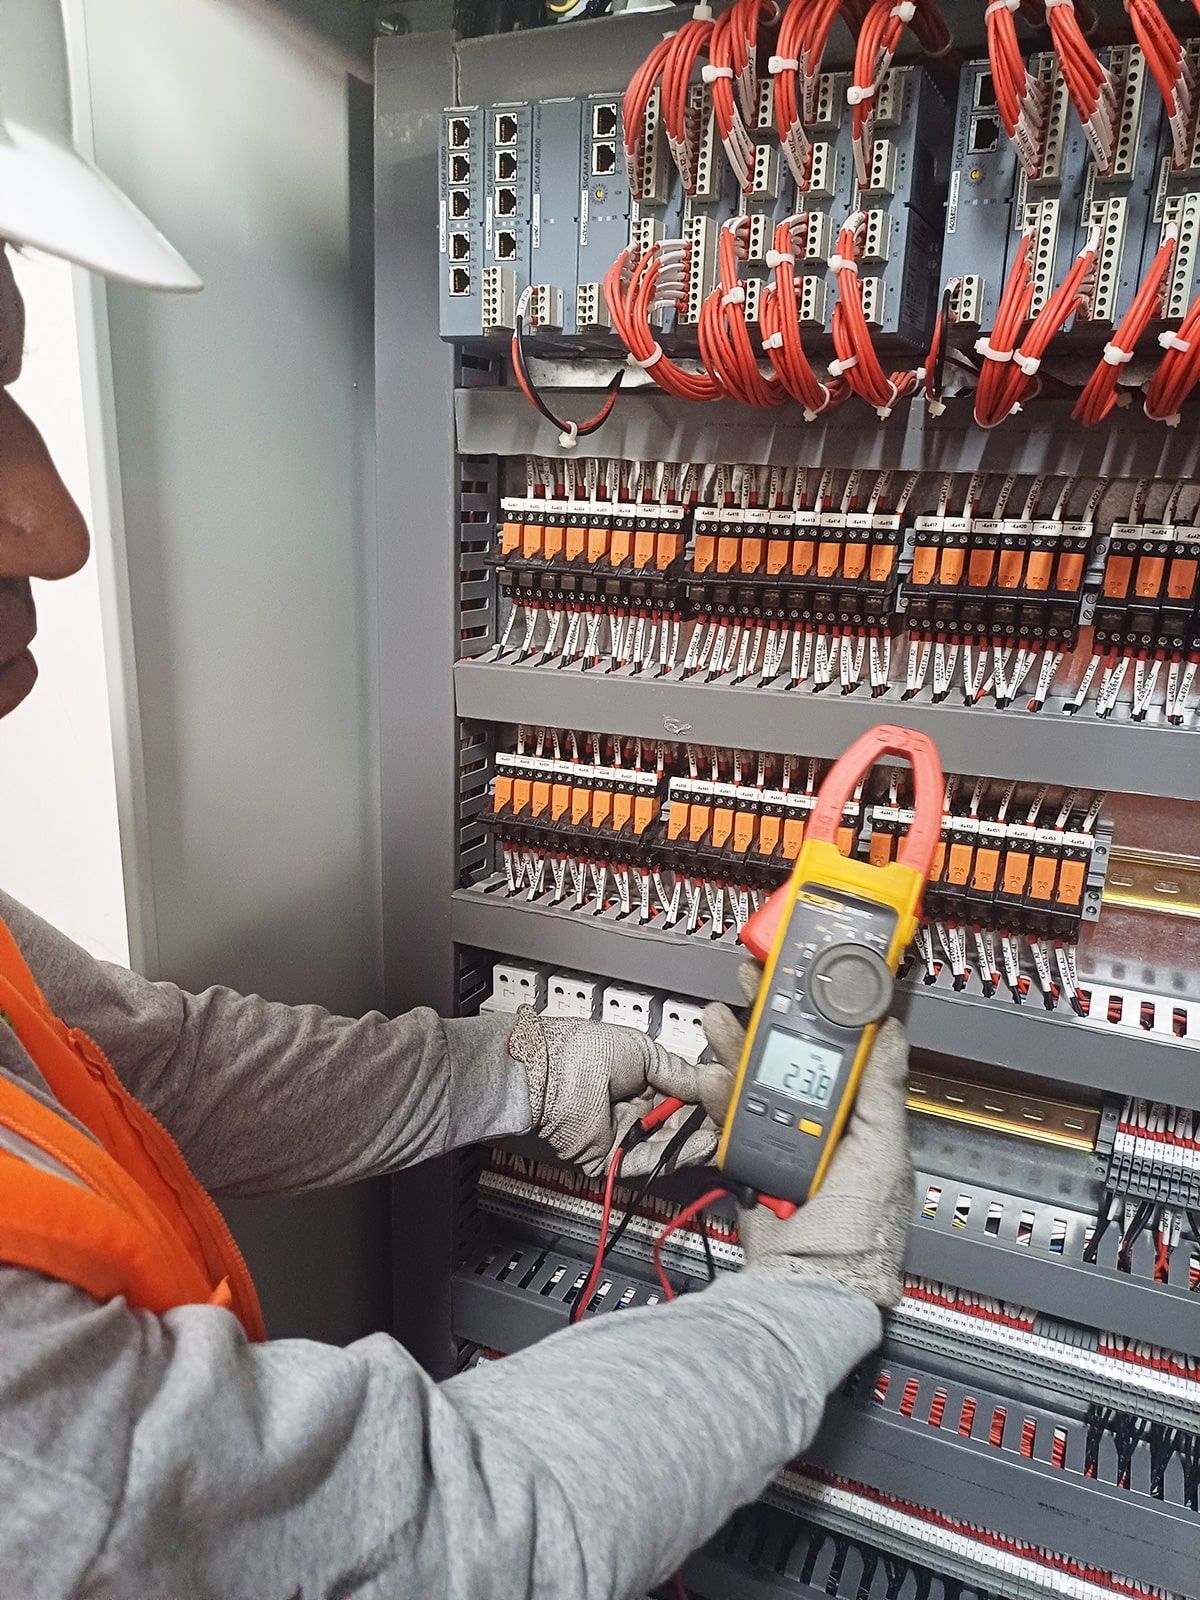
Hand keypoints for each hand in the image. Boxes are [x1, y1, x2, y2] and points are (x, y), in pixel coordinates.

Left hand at [507, 1007, 719, 1175]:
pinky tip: (703, 1143)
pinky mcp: (616, 1159)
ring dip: (697, 1141)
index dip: (703, 1099)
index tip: (725, 1099)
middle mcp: (633, 1110)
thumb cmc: (583, 1051)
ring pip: (670, 1146)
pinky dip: (679, 1154)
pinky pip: (652, 1160)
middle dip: (705, 1123)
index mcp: (638, 1082)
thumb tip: (706, 1080)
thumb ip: (677, 1070)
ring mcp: (625, 1136)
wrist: (551, 1073)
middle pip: (679, 1124)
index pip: (681, 1096)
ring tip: (722, 1134)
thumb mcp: (643, 1050)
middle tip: (730, 1122)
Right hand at [701, 963, 913, 1309]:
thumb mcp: (880, 1151)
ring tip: (720, 1016)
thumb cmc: (860, 1233)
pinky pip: (732, 1116)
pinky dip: (720, 1093)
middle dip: (770, 1018)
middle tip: (753, 984)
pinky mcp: (751, 1157)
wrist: (808, 1284)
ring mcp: (785, 1140)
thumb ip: (881, 1090)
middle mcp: (823, 1125)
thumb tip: (891, 1032)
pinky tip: (712, 1074)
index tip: (805, 980)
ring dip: (737, 1046)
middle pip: (792, 1056)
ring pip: (757, 1079)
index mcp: (861, 1118)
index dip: (822, 1012)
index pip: (841, 1051)